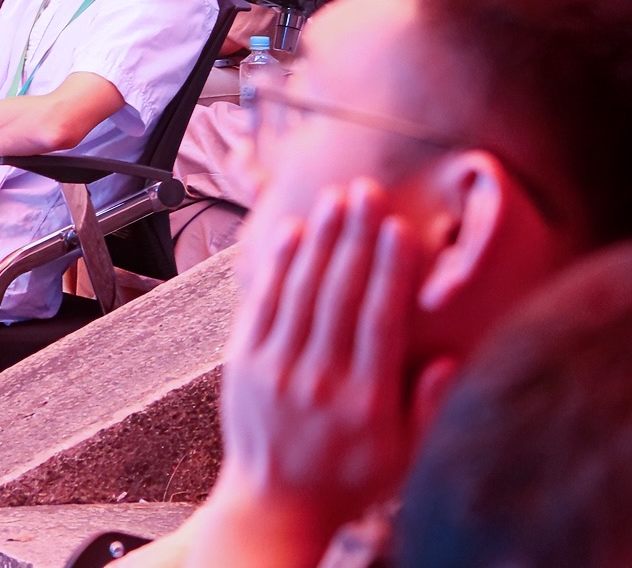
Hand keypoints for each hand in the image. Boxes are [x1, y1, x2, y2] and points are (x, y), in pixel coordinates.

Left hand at [203, 181, 448, 559]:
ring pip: (299, 291)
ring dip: (319, 239)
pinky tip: (291, 232)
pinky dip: (276, 265)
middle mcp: (318, 380)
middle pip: (338, 295)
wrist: (275, 502)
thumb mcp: (404, 457)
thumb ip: (427, 408)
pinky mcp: (243, 361)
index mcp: (364, 402)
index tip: (400, 229)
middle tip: (366, 191)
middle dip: (354, 238)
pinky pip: (260, 303)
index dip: (389, 271)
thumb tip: (449, 358)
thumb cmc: (348, 479)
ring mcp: (276, 368)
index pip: (379, 321)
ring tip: (334, 199)